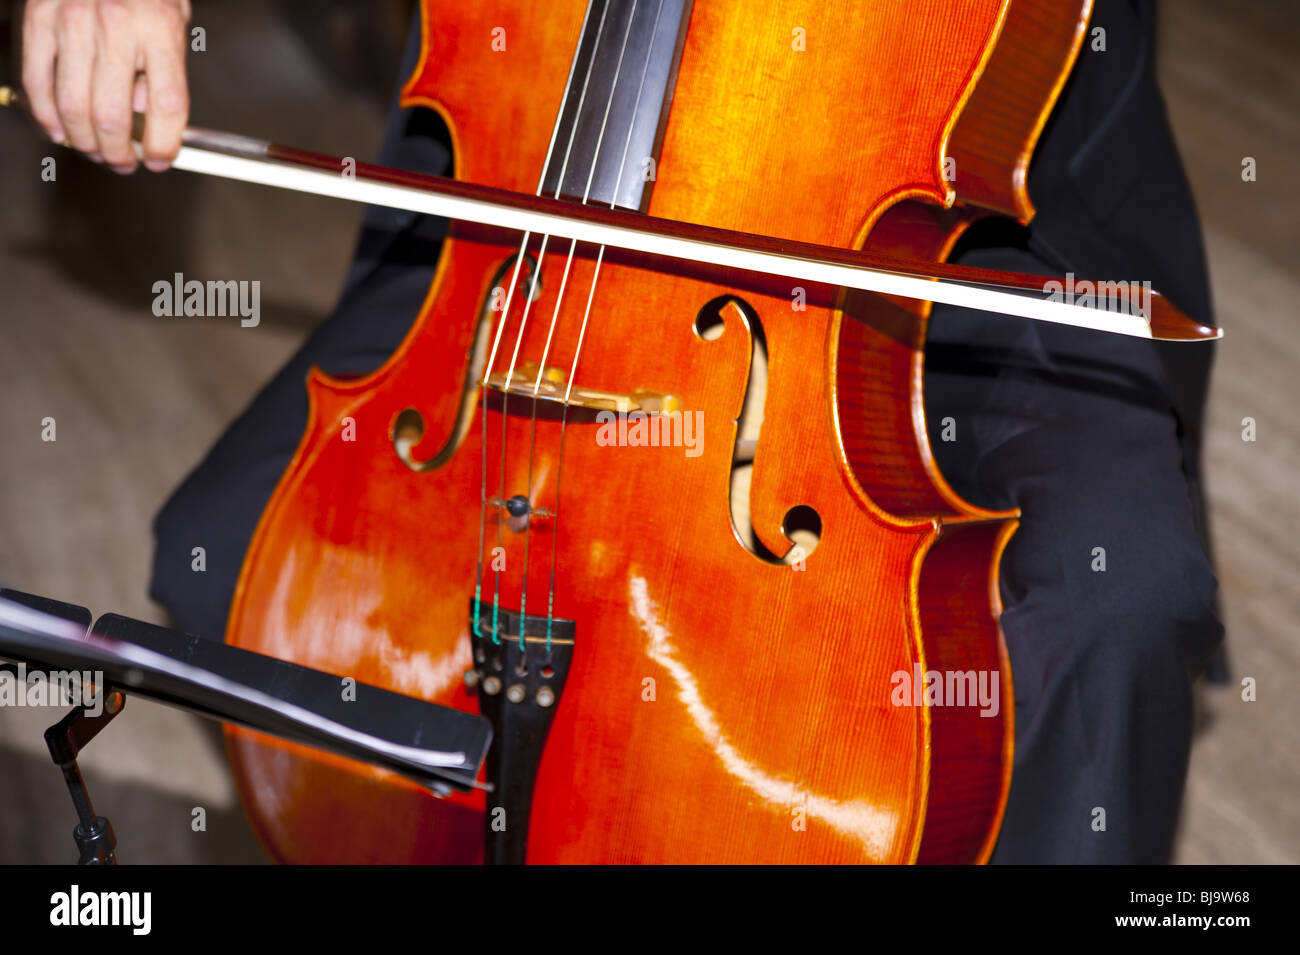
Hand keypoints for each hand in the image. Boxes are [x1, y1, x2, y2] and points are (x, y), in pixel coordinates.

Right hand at [21, 0, 191, 173]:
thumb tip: (147, 117)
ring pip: (74, 107)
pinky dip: (46, 115)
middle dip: (119, 153)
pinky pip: (37, 82)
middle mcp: (115, 25)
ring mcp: (71, 22)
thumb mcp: (172, 21)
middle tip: (123, 163)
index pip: (168, 105)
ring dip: (85, 142)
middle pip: (116, 115)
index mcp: (159, 28)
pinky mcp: (38, 20)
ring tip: (95, 150)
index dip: (164, 144)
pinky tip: (60, 130)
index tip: (160, 160)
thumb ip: (164, 70)